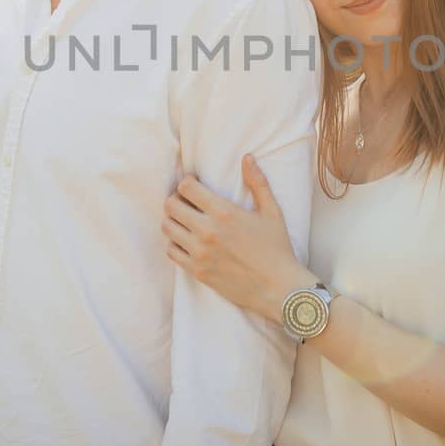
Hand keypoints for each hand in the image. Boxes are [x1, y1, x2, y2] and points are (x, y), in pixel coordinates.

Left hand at [161, 153, 311, 322]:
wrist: (277, 287)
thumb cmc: (277, 248)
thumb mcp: (272, 211)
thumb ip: (258, 182)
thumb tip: (247, 157)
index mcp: (224, 212)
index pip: (186, 187)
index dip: (187, 182)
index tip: (194, 184)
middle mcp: (207, 231)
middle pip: (170, 205)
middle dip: (176, 199)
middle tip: (187, 201)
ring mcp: (200, 253)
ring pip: (167, 227)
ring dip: (173, 220)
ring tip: (186, 220)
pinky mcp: (197, 271)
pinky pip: (171, 251)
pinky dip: (174, 243)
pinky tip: (186, 240)